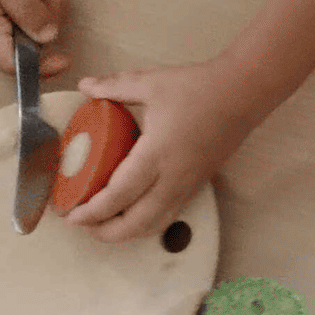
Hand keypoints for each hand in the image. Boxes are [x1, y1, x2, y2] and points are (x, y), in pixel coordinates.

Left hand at [64, 58, 260, 241]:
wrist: (244, 92)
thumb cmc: (199, 87)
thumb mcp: (152, 82)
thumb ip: (115, 86)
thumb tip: (85, 86)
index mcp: (157, 154)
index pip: (118, 196)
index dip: (91, 212)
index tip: (69, 214)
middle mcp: (173, 178)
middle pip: (135, 224)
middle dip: (104, 232)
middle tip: (81, 223)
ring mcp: (188, 185)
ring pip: (154, 225)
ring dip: (125, 232)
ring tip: (103, 224)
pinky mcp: (197, 184)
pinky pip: (168, 215)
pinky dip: (146, 223)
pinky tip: (133, 212)